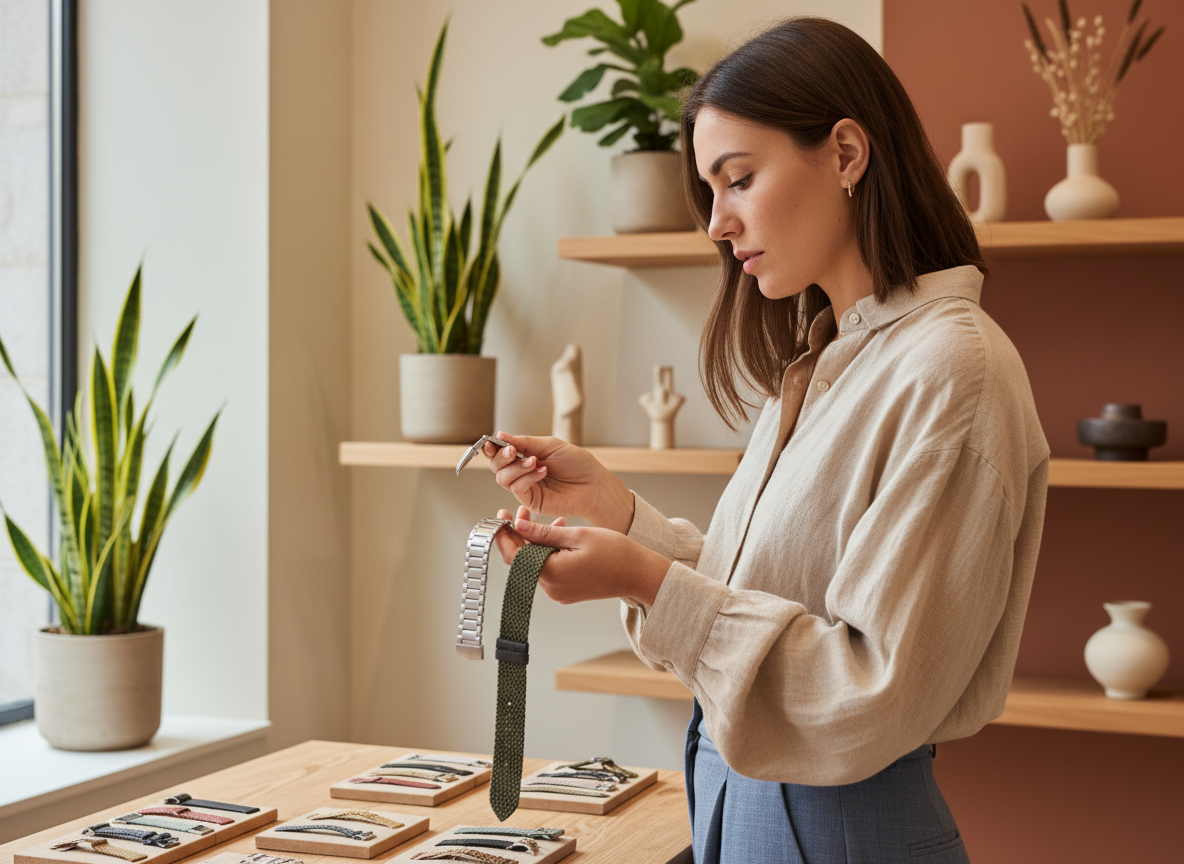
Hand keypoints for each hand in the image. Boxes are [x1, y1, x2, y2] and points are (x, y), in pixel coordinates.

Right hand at [483, 431, 634, 532]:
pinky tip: (541, 472)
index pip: (501, 452)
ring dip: (516, 467)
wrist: (593, 484)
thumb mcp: (550, 445)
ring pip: (503, 478)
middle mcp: (522, 472)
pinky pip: (517, 488)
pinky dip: (526, 478)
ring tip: (534, 461)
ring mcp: (525, 487)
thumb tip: (500, 435)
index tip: (490, 443)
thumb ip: (524, 442)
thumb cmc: (577, 464)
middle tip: (512, 451)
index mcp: (526, 455)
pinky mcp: (530, 501)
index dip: (492, 448)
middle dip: (501, 457)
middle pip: (496, 466)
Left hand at [499, 511, 671, 606]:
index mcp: (551, 573)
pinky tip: (561, 536)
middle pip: (523, 559)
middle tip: (522, 512)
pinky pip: (550, 570)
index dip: (505, 534)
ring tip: (552, 521)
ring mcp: (559, 592)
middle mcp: (551, 587)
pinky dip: (550, 552)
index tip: (501, 517)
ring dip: (538, 542)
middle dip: (522, 535)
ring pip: (536, 563)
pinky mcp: (567, 591)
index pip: (514, 555)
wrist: (640, 575)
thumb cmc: (616, 554)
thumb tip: (518, 526)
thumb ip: (544, 532)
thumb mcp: (577, 535)